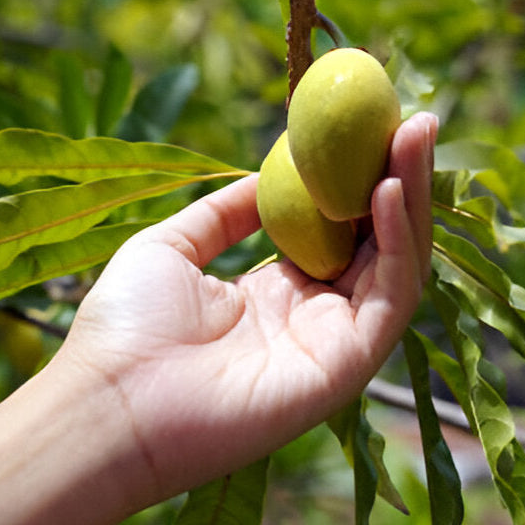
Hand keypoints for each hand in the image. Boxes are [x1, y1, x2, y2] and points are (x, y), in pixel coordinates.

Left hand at [60, 111, 437, 503]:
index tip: (374, 125)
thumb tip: (267, 171)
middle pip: (380, 241)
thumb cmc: (128, 327)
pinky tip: (389, 189)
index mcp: (281, 292)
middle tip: (417, 121)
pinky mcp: (349, 364)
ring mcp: (337, 341)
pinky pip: (391, 296)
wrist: (107, 403)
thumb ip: (226, 212)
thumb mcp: (175, 245)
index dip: (362, 178)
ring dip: (411, 198)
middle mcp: (317, 315)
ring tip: (414, 137)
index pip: (343, 230)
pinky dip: (399, 240)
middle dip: (402, 178)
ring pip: (399, 263)